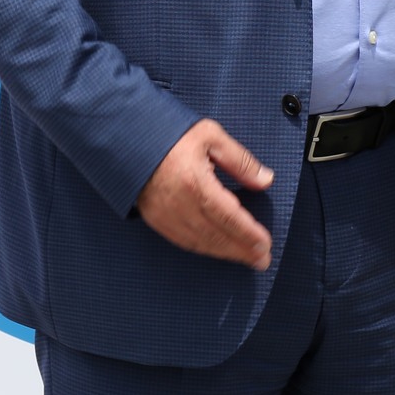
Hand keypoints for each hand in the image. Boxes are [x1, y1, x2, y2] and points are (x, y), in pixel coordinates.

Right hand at [135, 119, 275, 269]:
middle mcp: (180, 204)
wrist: (128, 139)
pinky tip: (217, 249)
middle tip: (262, 260)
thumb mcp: (211, 137)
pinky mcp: (156, 219)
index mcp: (195, 182)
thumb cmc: (170, 134)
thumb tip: (265, 180)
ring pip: (200, 243)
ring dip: (225, 253)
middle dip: (242, 251)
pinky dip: (204, 249)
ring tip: (246, 258)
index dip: (248, 234)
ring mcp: (166, 215)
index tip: (265, 245)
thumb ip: (240, 161)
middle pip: (216, 236)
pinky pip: (184, 241)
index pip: (228, 217)